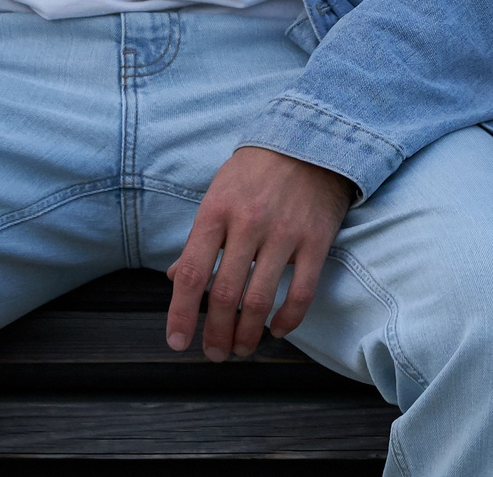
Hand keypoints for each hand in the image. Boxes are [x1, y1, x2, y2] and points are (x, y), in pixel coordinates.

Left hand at [165, 146, 355, 360]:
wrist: (310, 138)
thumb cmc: (256, 170)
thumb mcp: (218, 194)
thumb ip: (199, 239)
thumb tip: (176, 279)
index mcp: (216, 212)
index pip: (194, 274)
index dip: (181, 314)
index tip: (177, 342)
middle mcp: (247, 224)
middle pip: (224, 295)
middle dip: (215, 333)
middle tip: (214, 353)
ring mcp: (284, 233)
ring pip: (260, 299)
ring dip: (247, 334)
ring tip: (242, 349)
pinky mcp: (315, 241)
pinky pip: (301, 292)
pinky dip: (288, 319)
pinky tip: (276, 330)